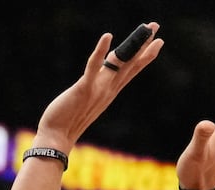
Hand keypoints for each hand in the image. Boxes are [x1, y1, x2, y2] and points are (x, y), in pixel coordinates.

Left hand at [31, 23, 164, 150]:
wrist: (57, 138)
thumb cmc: (68, 120)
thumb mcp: (87, 101)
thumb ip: (95, 89)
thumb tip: (99, 79)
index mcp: (110, 92)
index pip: (131, 71)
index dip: (144, 56)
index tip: (158, 42)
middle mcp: (108, 90)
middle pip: (131, 64)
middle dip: (145, 45)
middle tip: (156, 26)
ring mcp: (98, 89)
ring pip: (120, 63)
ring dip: (133, 45)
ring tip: (145, 28)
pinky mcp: (83, 89)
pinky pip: (94, 66)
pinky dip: (101, 51)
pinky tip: (108, 36)